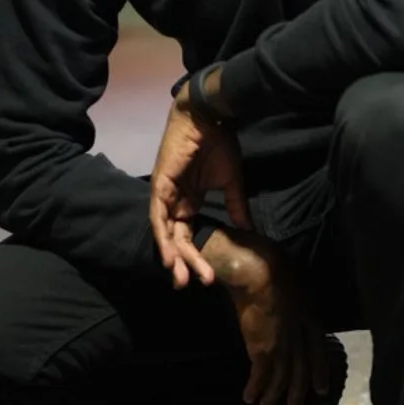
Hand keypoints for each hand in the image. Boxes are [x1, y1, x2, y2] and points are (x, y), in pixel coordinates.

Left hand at [149, 96, 249, 289]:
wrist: (211, 119)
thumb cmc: (220, 144)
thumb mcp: (232, 181)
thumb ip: (236, 205)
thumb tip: (247, 228)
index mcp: (189, 200)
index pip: (188, 233)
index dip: (194, 255)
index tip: (205, 276)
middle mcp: (174, 200)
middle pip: (176, 238)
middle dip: (183, 263)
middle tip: (190, 285)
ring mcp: (165, 193)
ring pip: (165, 232)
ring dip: (172, 255)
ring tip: (180, 277)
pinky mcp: (160, 185)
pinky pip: (157, 215)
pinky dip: (161, 236)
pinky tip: (168, 255)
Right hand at [201, 229, 332, 404]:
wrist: (260, 274)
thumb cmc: (274, 270)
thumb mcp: (294, 287)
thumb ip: (293, 304)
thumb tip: (286, 308)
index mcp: (310, 321)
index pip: (318, 353)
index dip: (320, 373)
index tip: (322, 390)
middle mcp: (300, 337)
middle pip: (301, 372)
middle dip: (297, 394)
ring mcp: (283, 346)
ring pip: (281, 379)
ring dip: (273, 398)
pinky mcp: (264, 350)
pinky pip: (261, 376)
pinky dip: (255, 389)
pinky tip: (249, 398)